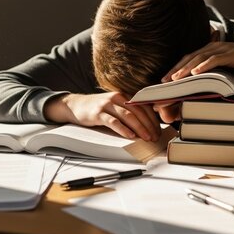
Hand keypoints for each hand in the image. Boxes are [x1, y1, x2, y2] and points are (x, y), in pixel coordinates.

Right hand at [44, 93, 161, 140]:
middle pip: (138, 111)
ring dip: (139, 128)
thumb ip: (128, 112)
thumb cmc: (98, 109)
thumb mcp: (115, 106)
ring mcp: (107, 104)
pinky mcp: (98, 113)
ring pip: (128, 116)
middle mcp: (117, 97)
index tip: (158, 131)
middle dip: (149, 125)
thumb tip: (146, 125)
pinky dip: (123, 129)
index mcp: (124, 95)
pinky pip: (113, 121)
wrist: (76, 105)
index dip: (153, 119)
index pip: (143, 107)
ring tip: (147, 137)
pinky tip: (130, 136)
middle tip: (155, 137)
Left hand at [162, 42, 233, 81]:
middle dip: (174, 70)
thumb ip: (214, 77)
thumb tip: (202, 91)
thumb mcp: (226, 71)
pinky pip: (215, 59)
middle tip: (162, 83)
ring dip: (185, 69)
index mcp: (209, 51)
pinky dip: (204, 65)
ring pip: (198, 58)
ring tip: (174, 79)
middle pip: (188, 58)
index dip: (174, 69)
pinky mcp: (233, 53)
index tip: (162, 82)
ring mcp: (222, 49)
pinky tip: (195, 72)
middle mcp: (213, 47)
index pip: (187, 60)